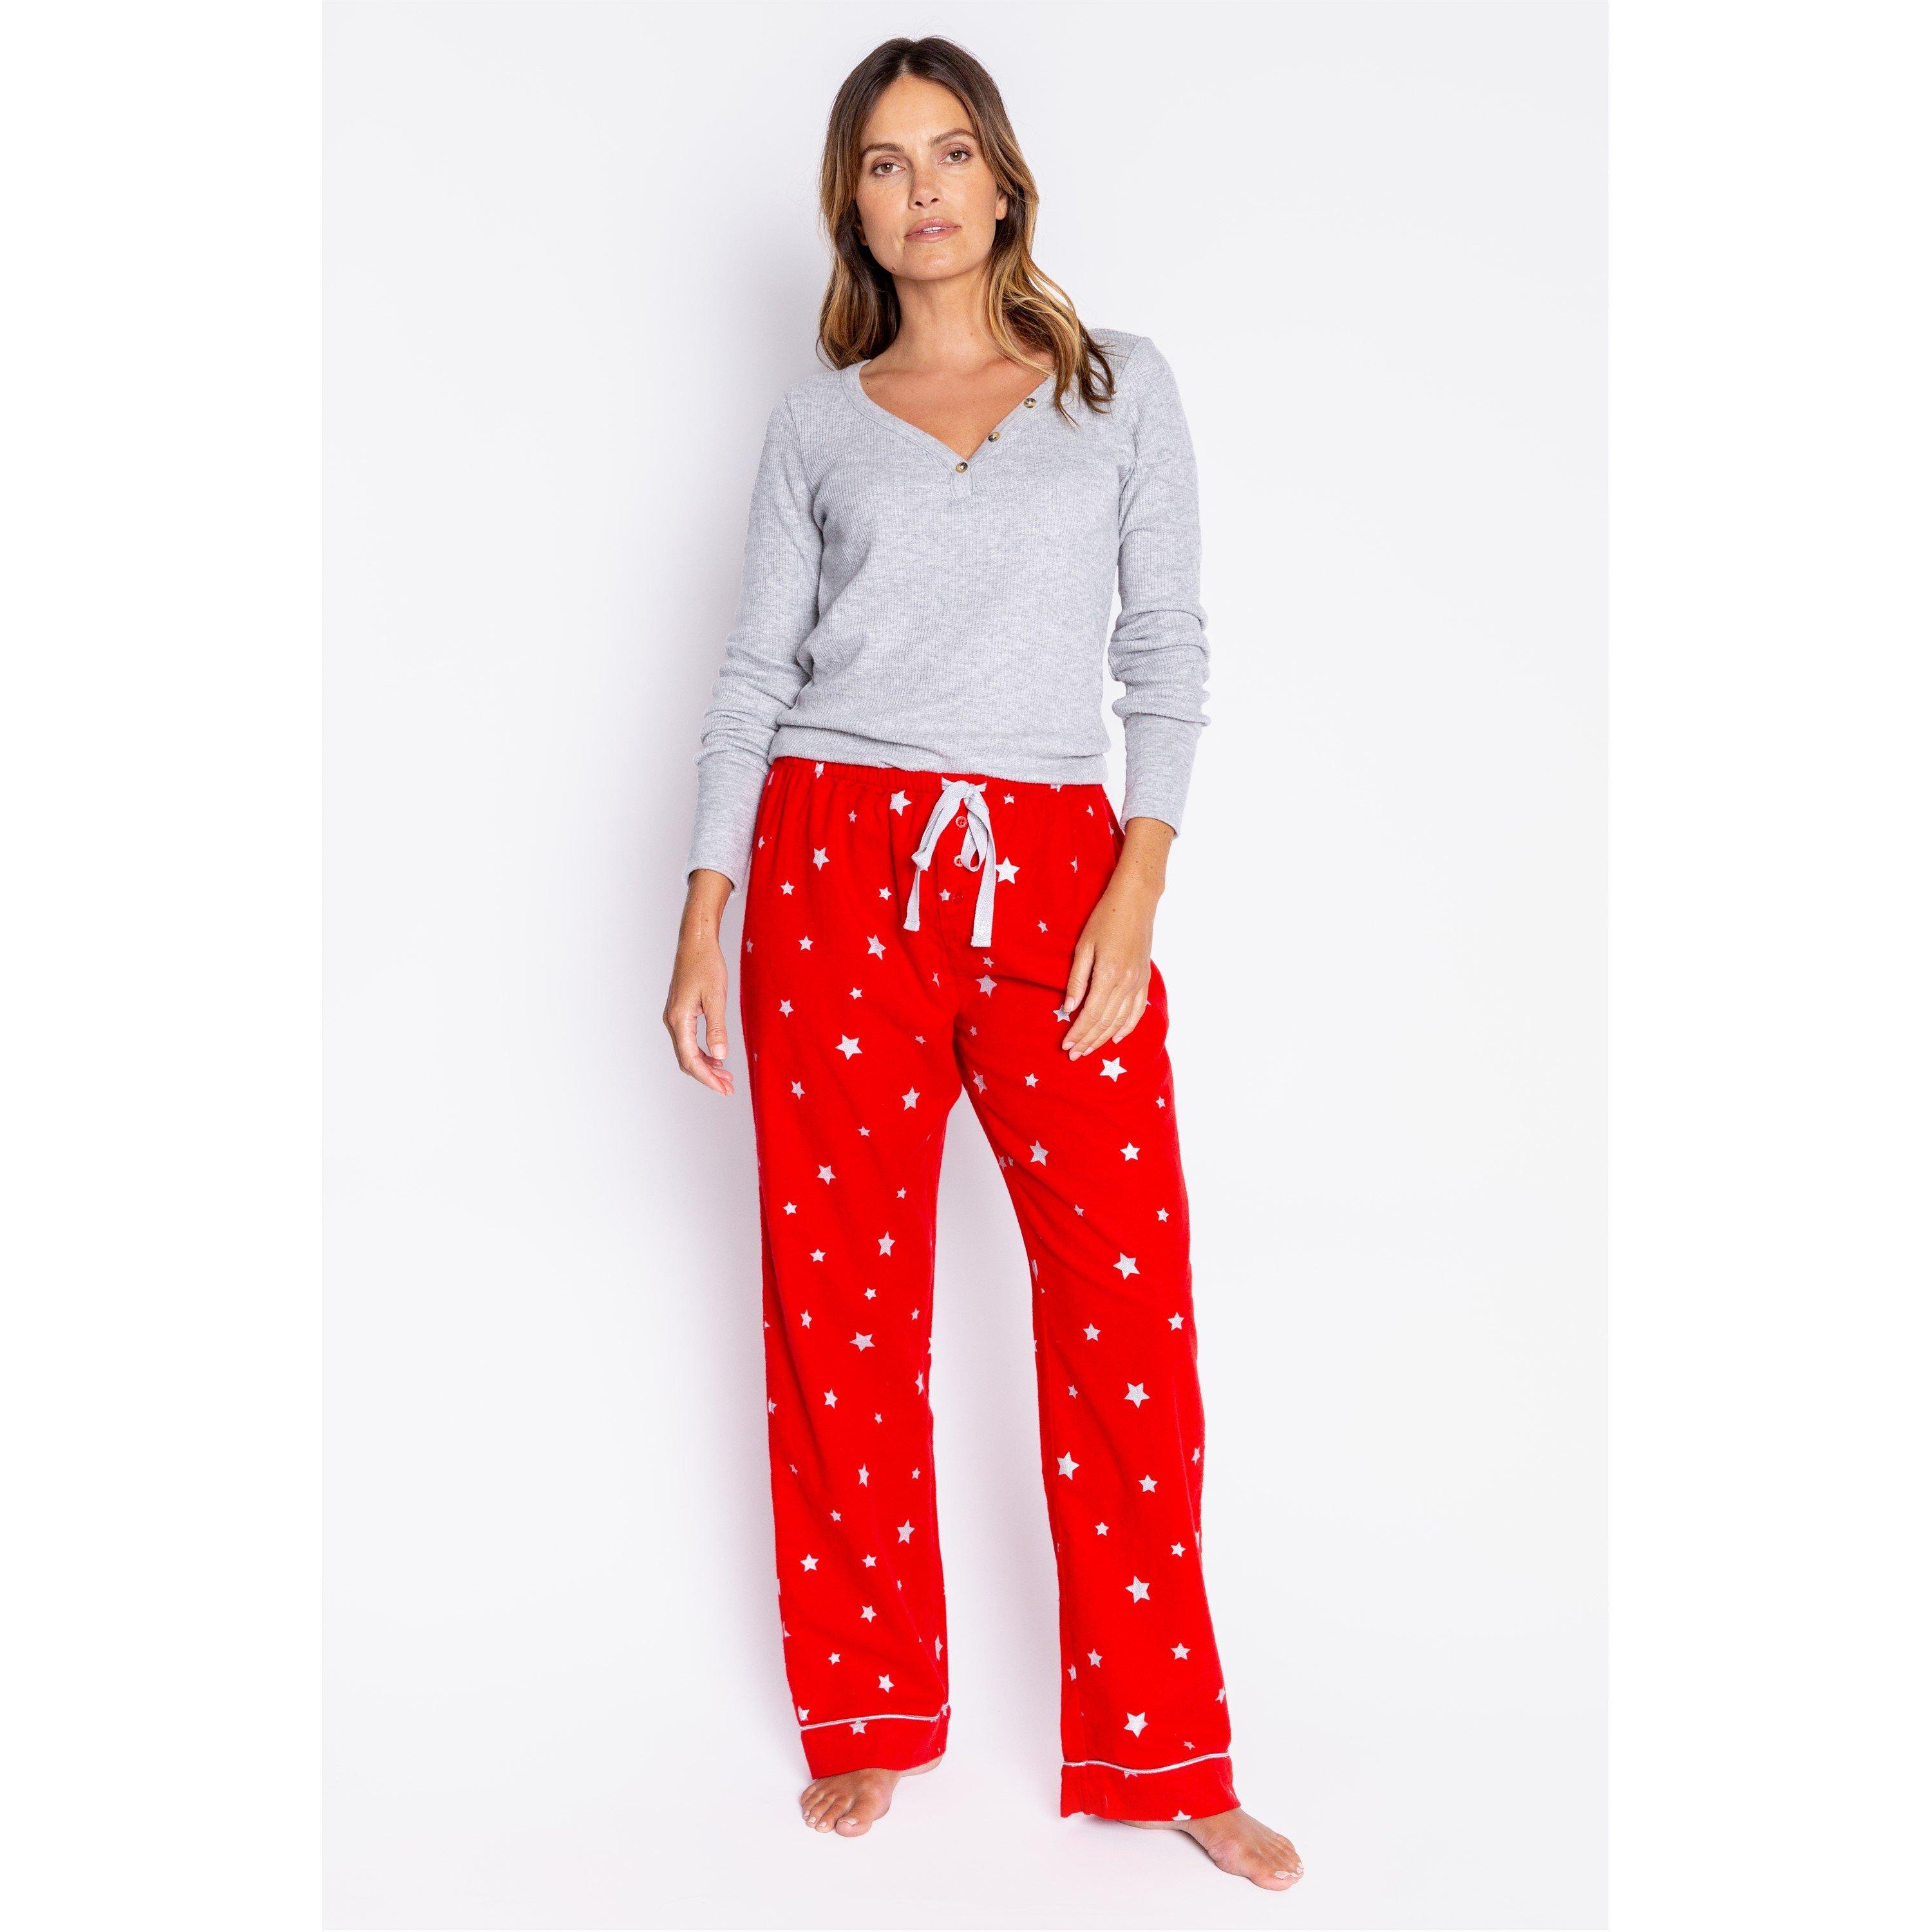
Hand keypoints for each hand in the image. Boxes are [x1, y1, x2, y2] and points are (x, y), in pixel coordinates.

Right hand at [665, 868, 734, 1093]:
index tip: (723, 1088)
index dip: (707, 1078)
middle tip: (728, 1087)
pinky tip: (717, 1057)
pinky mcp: (681, 1012)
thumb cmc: (707, 965)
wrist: (696, 942)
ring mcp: (675, 1017)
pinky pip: (689, 1040)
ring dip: (706, 1066)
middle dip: (707, 1076)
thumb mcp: (716, 997)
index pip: (690, 1059)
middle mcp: (673, 1021)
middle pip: (687, 1059)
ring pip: (688, 1051)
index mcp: (680, 1019)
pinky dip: (703, 1053)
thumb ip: (717, 1028)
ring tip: (726, 1076)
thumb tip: (720, 1056)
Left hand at [1060, 816, 1172, 1058]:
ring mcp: (1138, 982)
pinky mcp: (1144, 979)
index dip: (1078, 1032)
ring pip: (1121, 1021)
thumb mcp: (1084, 947)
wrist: (1135, 901)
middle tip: (1074, 1055)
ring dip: (1104, 1038)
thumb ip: (1077, 980)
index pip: (1091, 1014)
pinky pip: (1137, 1011)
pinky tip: (1117, 1038)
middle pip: (1105, 1022)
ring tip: (1090, 1050)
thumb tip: (1068, 1009)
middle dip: (1088, 1041)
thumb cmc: (1104, 919)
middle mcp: (1126, 983)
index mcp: (1108, 974)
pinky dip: (1128, 1027)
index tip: (1066, 1045)